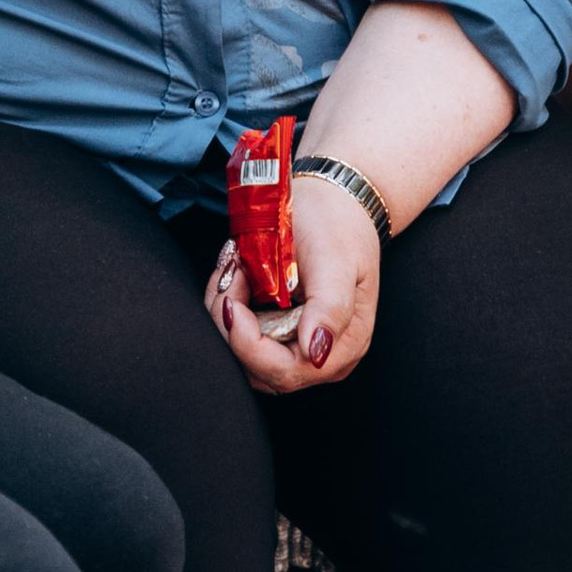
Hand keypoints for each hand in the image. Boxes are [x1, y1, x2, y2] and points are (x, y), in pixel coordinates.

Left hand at [206, 173, 381, 394]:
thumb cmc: (338, 226)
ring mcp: (298, 345)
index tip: (234, 301)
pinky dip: (230, 304)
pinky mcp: (278, 331)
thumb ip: (330, 308)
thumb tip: (317, 353)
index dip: (249, 344)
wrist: (335, 200)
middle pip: (258, 368)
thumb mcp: (336, 260)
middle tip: (233, 271)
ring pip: (243, 353)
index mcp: (344, 344)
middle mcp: (321, 356)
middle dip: (232, 323)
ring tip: (236, 265)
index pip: (285, 371)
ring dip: (227, 311)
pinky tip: (237, 272)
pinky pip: (241, 334)